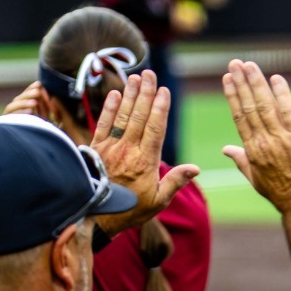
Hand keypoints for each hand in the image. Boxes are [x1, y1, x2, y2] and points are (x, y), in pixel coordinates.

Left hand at [0, 78, 197, 237]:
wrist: (95, 217)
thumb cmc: (130, 210)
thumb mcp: (158, 201)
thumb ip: (175, 182)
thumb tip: (195, 169)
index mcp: (145, 162)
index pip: (155, 129)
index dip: (159, 108)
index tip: (164, 91)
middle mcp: (128, 151)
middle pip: (138, 117)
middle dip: (145, 94)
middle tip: (149, 74)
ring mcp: (110, 148)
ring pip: (121, 116)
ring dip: (128, 95)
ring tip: (134, 77)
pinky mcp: (95, 149)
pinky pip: (103, 124)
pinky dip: (108, 109)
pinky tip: (113, 94)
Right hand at [220, 60, 290, 212]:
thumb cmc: (281, 191)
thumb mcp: (255, 178)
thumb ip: (240, 160)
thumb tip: (226, 149)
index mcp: (252, 149)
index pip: (239, 117)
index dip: (233, 96)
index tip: (227, 79)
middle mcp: (264, 141)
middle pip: (249, 106)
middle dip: (241, 83)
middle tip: (234, 63)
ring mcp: (281, 138)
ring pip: (265, 105)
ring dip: (256, 83)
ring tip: (249, 65)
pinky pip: (288, 111)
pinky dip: (281, 93)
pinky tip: (275, 78)